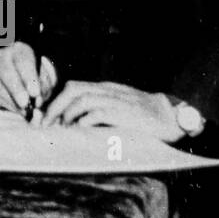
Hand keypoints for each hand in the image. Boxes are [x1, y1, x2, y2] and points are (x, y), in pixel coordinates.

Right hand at [0, 41, 57, 120]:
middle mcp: (2, 56)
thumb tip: (37, 100)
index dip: (29, 78)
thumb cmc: (37, 76)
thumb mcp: (46, 78)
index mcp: (20, 50)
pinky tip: (17, 108)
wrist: (21, 77)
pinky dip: (7, 105)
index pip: (23, 61)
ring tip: (25, 111)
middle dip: (16, 90)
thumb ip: (44, 87)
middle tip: (25, 104)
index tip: (35, 93)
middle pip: (6, 72)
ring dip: (13, 102)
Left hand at [42, 81, 181, 141]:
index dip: (57, 100)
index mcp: (105, 88)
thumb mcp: (119, 104)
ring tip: (64, 129)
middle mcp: (108, 91)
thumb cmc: (143, 115)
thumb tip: (75, 121)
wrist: (171, 116)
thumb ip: (100, 107)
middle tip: (47, 124)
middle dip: (56, 106)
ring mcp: (116, 101)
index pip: (74, 87)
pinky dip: (85, 121)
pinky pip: (99, 113)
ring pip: (83, 99)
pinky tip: (80, 130)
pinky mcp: (124, 114)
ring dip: (68, 114)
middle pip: (74, 90)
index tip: (47, 116)